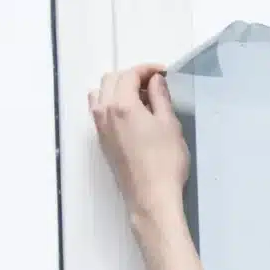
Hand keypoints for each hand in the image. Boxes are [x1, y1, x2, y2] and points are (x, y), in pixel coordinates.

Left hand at [90, 65, 189, 227]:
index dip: (147, 69)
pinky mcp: (103, 144)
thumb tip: (155, 82)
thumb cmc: (164, 165)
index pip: (130, 74)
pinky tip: (130, 116)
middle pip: (111, 80)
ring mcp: (101, 130)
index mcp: (122, 105)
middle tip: (152, 85)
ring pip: (101, 95)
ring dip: (117, 90)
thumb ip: (161, 97)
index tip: (161, 73)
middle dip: (132, 77)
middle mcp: (106, 114)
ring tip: (139, 99)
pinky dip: (111, 105)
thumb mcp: (170, 125)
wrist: (152, 199)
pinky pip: (100, 113)